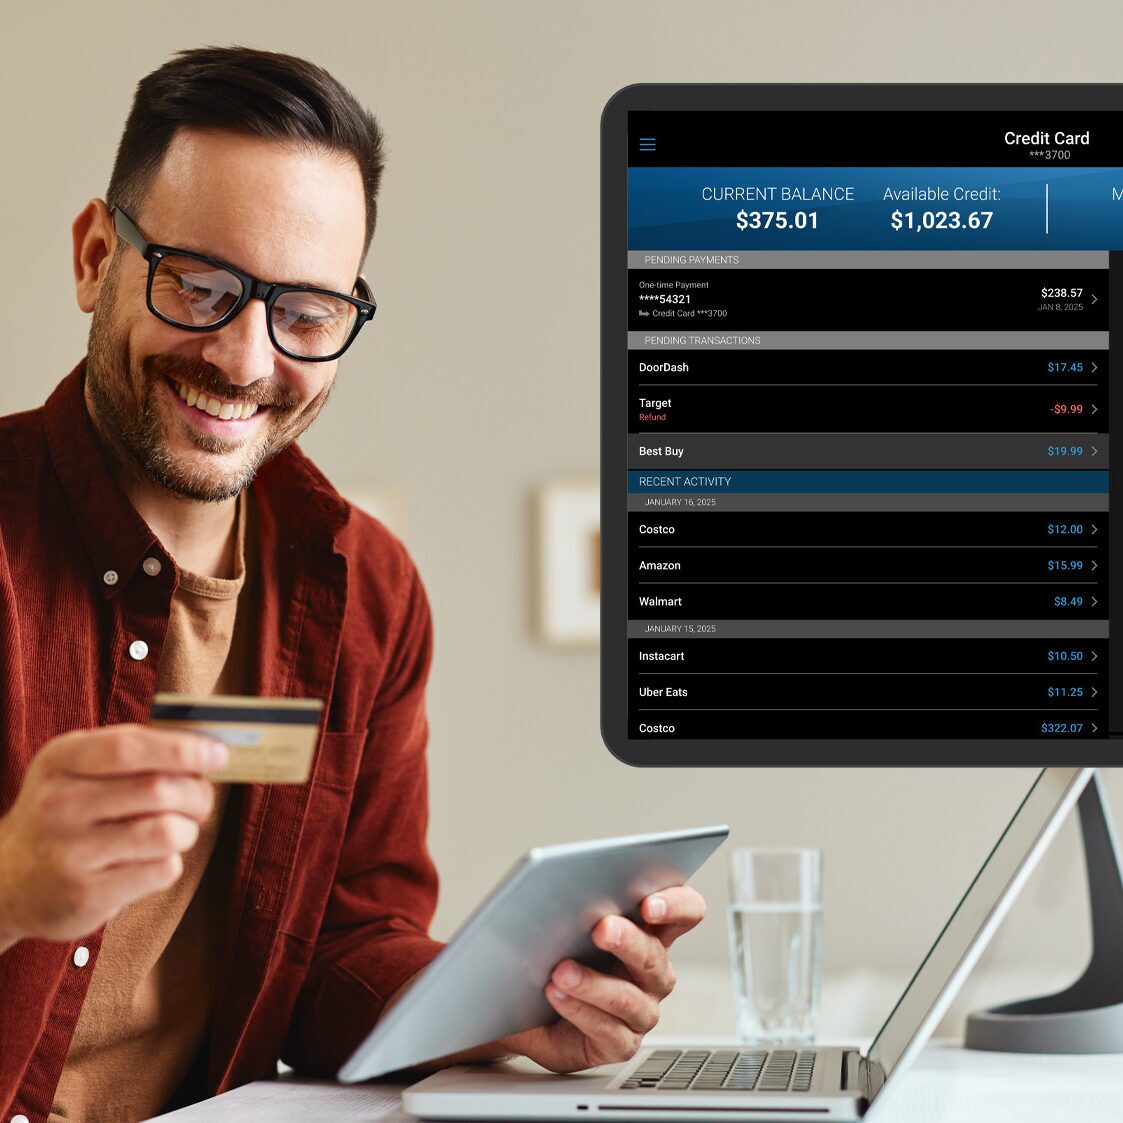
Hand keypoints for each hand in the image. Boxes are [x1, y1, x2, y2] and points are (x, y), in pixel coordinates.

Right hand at [0, 724, 228, 948]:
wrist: (6, 881)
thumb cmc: (66, 812)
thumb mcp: (79, 768)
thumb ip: (135, 750)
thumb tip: (207, 744)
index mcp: (61, 760)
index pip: (129, 748)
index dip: (182, 749)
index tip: (219, 754)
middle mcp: (59, 804)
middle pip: (158, 789)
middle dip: (197, 793)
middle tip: (202, 801)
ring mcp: (69, 853)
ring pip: (167, 832)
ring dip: (188, 830)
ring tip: (177, 831)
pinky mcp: (86, 895)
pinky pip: (162, 870)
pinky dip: (171, 862)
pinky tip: (150, 860)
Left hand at [499, 885, 705, 1071]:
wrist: (526, 1006)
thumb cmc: (554, 954)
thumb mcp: (569, 921)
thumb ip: (584, 902)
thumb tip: (571, 883)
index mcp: (651, 932)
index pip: (686, 912)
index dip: (677, 906)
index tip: (649, 903)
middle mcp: (653, 973)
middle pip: (655, 955)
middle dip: (628, 941)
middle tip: (602, 929)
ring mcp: (640, 1011)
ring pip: (628, 998)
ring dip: (594, 983)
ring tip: (562, 971)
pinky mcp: (620, 1043)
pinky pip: (607, 1030)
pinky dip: (579, 1010)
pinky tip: (557, 995)